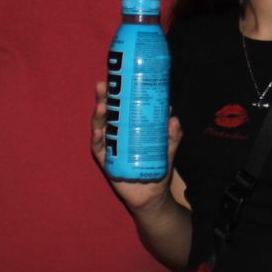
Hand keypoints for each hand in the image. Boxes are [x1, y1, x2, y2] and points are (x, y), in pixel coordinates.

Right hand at [88, 81, 179, 211]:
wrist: (152, 194)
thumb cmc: (157, 165)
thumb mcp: (168, 147)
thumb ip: (173, 134)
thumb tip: (173, 117)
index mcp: (128, 125)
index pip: (121, 104)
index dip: (117, 91)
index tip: (115, 76)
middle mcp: (116, 132)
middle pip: (107, 112)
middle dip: (103, 98)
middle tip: (103, 85)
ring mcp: (109, 146)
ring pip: (100, 127)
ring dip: (99, 116)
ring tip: (101, 106)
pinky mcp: (106, 161)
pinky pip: (98, 149)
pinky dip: (97, 140)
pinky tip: (98, 133)